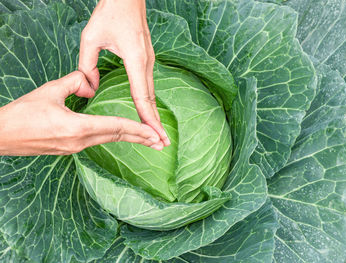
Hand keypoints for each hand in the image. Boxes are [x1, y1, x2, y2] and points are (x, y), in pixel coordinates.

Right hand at [0, 72, 162, 155]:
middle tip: (161, 142)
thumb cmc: (22, 115)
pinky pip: (97, 141)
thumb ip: (73, 83)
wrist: (2, 137)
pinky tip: (120, 136)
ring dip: (129, 139)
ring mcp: (75, 148)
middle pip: (117, 137)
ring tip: (147, 140)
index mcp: (78, 127)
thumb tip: (88, 82)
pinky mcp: (70, 148)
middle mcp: (80, 141)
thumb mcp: (49, 91)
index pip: (116, 127)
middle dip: (141, 138)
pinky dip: (113, 138)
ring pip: (108, 140)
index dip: (138, 129)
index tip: (154, 133)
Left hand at [79, 0, 169, 146]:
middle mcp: (146, 63)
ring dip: (154, 114)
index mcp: (135, 60)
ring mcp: (148, 61)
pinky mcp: (146, 60)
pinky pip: (148, 86)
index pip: (142, 96)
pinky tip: (149, 112)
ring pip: (151, 94)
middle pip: (151, 99)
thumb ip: (87, 66)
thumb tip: (91, 89)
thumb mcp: (91, 38)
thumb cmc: (110, 13)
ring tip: (157, 133)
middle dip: (156, 123)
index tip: (155, 136)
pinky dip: (150, 102)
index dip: (147, 118)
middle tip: (162, 143)